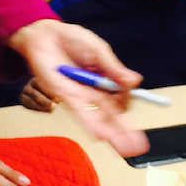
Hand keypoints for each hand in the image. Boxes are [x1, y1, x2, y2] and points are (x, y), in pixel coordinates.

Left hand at [8, 20, 149, 157]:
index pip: (122, 99)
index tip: (128, 85)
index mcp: (108, 82)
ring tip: (125, 149)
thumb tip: (136, 81)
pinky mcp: (66, 98)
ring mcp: (82, 98)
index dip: (127, 98)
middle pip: (113, 117)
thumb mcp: (99, 51)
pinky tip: (100, 135)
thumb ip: (114, 68)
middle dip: (126, 132)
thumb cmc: (74, 41)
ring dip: (112, 135)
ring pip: (100, 120)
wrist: (46, 36)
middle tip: (139, 147)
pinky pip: (81, 114)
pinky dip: (91, 124)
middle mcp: (96, 94)